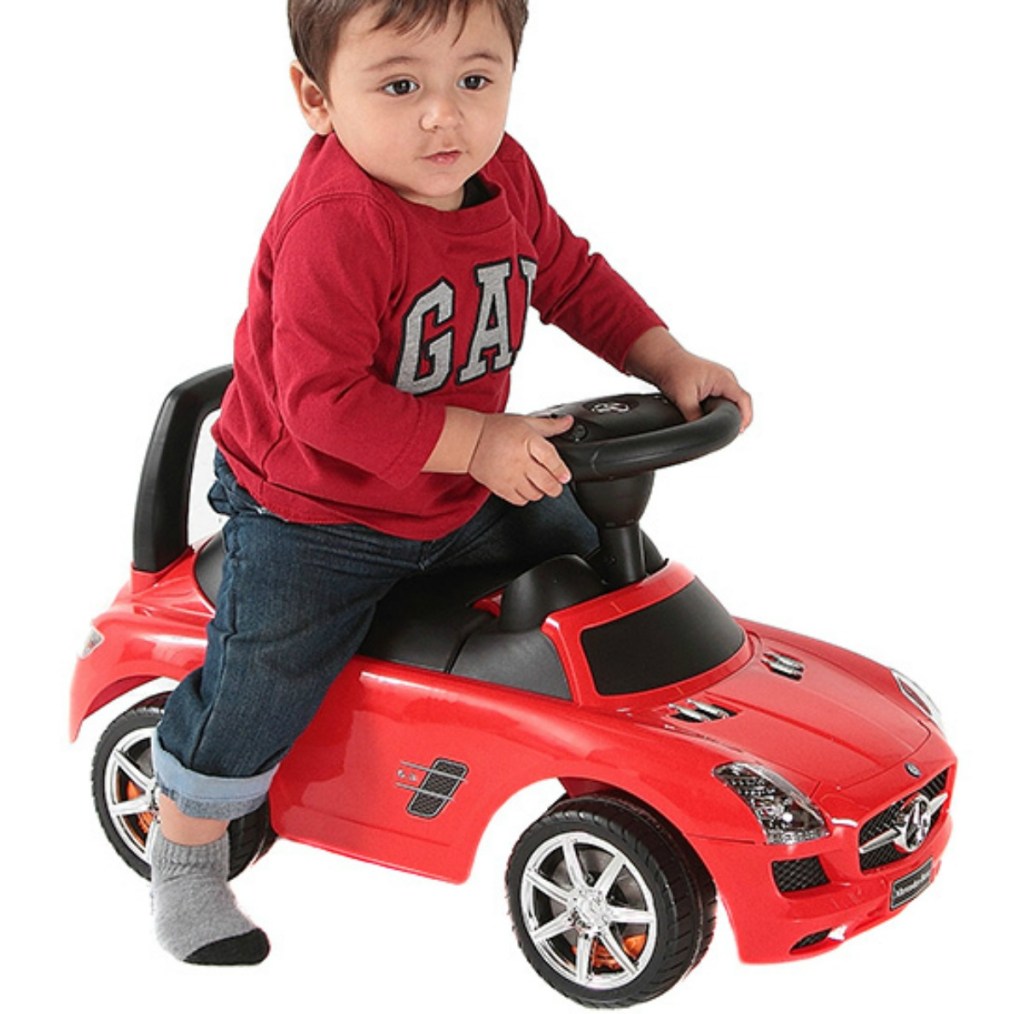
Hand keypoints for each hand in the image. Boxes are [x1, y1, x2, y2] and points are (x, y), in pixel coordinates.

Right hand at [468, 414, 573, 504]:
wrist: (469, 441)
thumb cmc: (496, 430)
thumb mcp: (525, 422)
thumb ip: (550, 425)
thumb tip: (568, 422)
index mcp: (527, 440)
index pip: (551, 459)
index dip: (561, 470)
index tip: (565, 476)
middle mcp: (519, 461)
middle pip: (546, 483)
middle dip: (556, 487)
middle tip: (556, 483)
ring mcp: (510, 476)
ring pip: (535, 494)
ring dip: (541, 491)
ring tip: (539, 484)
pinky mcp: (500, 488)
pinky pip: (520, 500)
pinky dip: (526, 497)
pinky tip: (525, 487)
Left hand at [625, 327, 752, 430]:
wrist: (663, 360)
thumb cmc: (673, 370)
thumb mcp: (684, 398)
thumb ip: (694, 416)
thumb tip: (699, 431)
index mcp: (724, 378)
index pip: (744, 400)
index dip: (745, 418)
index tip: (738, 431)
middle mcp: (726, 378)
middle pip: (740, 402)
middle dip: (736, 418)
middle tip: (727, 432)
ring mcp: (721, 381)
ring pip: (731, 401)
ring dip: (727, 413)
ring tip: (718, 425)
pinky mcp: (713, 385)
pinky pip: (723, 399)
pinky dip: (720, 409)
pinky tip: (711, 417)